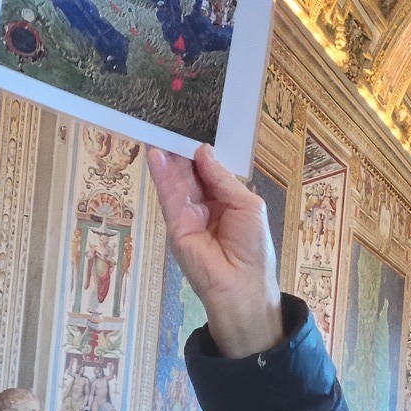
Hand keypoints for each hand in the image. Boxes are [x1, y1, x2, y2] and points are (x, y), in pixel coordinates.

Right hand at [147, 144, 283, 357]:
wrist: (242, 286)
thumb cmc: (253, 248)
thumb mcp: (246, 205)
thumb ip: (222, 179)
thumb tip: (203, 151)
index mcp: (225, 201)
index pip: (209, 171)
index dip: (201, 152)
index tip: (193, 128)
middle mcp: (205, 207)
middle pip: (190, 174)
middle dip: (182, 151)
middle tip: (172, 124)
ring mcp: (188, 217)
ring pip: (176, 182)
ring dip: (168, 159)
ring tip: (160, 133)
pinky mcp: (176, 227)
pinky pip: (168, 197)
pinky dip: (162, 176)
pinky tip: (157, 157)